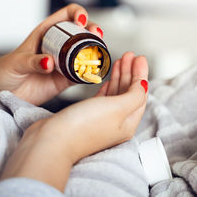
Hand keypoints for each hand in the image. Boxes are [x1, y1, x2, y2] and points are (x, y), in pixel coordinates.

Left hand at [0, 4, 102, 104]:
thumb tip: (50, 62)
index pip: (67, 15)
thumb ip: (32, 62)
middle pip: (83, 31)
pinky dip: (90, 73)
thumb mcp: (16, 63)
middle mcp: (59, 45)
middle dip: (93, 30)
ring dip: (96, 50)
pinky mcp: (67, 79)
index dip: (78, 13)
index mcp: (47, 32)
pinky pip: (83, 74)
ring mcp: (64, 62)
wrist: (2, 93)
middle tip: (96, 35)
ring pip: (87, 50)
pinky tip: (93, 72)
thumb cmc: (6, 71)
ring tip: (99, 53)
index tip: (81, 21)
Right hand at [0, 52, 148, 191]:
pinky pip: (103, 98)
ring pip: (116, 94)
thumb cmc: (83, 126)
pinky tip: (108, 79)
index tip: (139, 58)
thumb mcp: (117, 107)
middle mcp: (116, 123)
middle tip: (130, 55)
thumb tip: (145, 85)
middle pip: (129, 92)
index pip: (140, 93)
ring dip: (120, 76)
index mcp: (128, 123)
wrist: (52, 141)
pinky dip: (108, 86)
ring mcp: (101, 120)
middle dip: (130, 72)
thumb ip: (134, 95)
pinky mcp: (87, 116)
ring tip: (120, 60)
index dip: (141, 74)